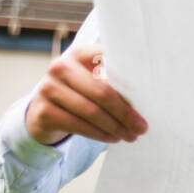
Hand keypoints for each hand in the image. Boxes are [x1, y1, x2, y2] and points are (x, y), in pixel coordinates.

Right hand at [25, 43, 147, 145]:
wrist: (43, 112)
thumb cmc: (79, 94)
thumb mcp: (93, 80)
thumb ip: (113, 79)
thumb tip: (147, 95)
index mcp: (79, 54)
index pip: (110, 62)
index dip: (131, 80)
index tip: (150, 95)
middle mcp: (61, 67)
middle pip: (103, 91)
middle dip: (126, 112)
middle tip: (143, 127)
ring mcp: (48, 88)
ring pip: (92, 111)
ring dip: (115, 127)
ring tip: (131, 135)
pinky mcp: (43, 111)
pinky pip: (78, 125)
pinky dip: (99, 134)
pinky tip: (112, 138)